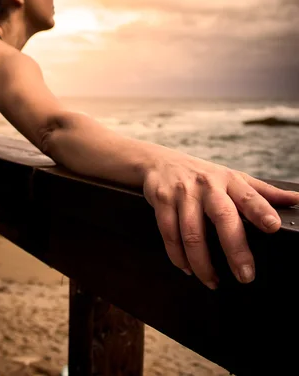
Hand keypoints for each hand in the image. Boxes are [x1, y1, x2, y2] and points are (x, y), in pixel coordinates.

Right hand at [143, 149, 298, 288]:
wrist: (159, 162)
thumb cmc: (202, 175)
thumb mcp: (232, 178)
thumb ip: (262, 192)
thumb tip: (296, 199)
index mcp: (229, 180)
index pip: (248, 195)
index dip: (261, 210)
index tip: (273, 226)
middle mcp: (207, 185)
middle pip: (222, 217)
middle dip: (234, 248)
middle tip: (245, 275)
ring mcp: (183, 193)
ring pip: (192, 233)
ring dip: (202, 263)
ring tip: (213, 282)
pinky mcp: (162, 200)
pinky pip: (169, 233)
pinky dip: (178, 256)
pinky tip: (187, 268)